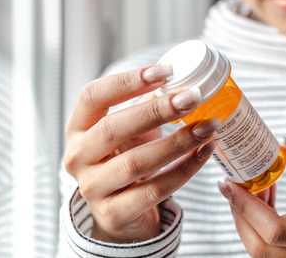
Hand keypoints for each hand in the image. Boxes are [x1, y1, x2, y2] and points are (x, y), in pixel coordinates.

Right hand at [64, 65, 219, 242]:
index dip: (128, 81)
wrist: (119, 213)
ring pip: (136, 162)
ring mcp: (92, 188)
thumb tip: (182, 78)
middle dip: (157, 111)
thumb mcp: (129, 130)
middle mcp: (77, 157)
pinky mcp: (114, 213)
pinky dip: (184, 170)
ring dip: (178, 142)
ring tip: (208, 126)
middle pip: (113, 128)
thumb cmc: (125, 159)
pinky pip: (154, 190)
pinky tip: (205, 153)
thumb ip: (146, 105)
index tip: (166, 71)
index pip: (92, 96)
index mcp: (78, 128)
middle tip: (193, 97)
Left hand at [217, 138, 285, 256]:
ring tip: (257, 190)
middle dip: (239, 214)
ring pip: (263, 255)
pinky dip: (262, 233)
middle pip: (260, 248)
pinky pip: (275, 257)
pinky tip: (268, 208)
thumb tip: (284, 147)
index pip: (277, 229)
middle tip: (237, 183)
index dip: (246, 207)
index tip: (230, 183)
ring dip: (249, 223)